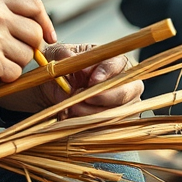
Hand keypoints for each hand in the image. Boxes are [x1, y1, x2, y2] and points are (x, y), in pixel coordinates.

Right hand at [0, 0, 54, 88]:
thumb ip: (12, 13)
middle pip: (36, 33)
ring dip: (16, 62)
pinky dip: (6, 75)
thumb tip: (46, 31)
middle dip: (30, 46)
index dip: (46, 23)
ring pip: (28, 55)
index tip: (48, 36)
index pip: (35, 5)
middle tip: (12, 50)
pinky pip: (16, 72)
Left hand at [0, 44, 143, 117]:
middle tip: (83, 98)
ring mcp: (122, 103)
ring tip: (71, 109)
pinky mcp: (115, 120)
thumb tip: (68, 57)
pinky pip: (109, 126)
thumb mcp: (55, 56)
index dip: (107, 73)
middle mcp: (123, 81)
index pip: (118, 63)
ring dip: (94, 113)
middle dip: (104, 97)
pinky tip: (74, 118)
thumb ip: (63, 55)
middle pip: (128, 91)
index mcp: (111, 59)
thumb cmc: (60, 68)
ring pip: (118, 111)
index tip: (91, 81)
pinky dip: (91, 124)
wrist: (53, 90)